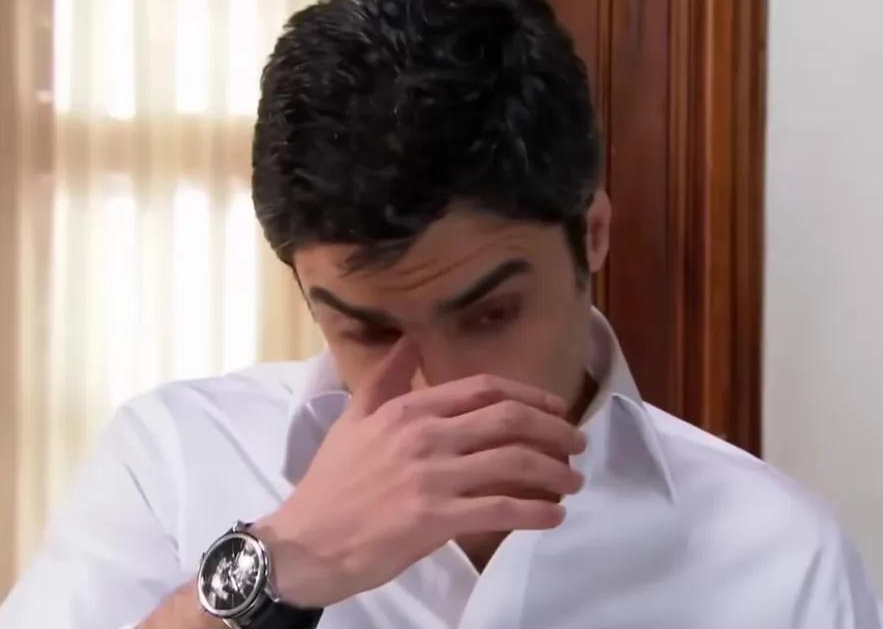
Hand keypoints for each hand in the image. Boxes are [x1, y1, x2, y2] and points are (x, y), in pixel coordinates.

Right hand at [254, 338, 586, 607]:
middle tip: (577, 444)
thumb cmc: (331, 483)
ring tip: (573, 482)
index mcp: (408, 409)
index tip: (554, 408)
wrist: (305, 541)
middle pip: (509, 420)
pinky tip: (552, 516)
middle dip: (554, 430)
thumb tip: (409, 340)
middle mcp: (425, 435)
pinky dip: (535, 512)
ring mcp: (433, 477)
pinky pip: (501, 510)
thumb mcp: (353, 419)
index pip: (483, 389)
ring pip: (514, 464)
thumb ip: (386, 379)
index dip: (528, 396)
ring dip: (554, 472)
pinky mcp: (436, 519)